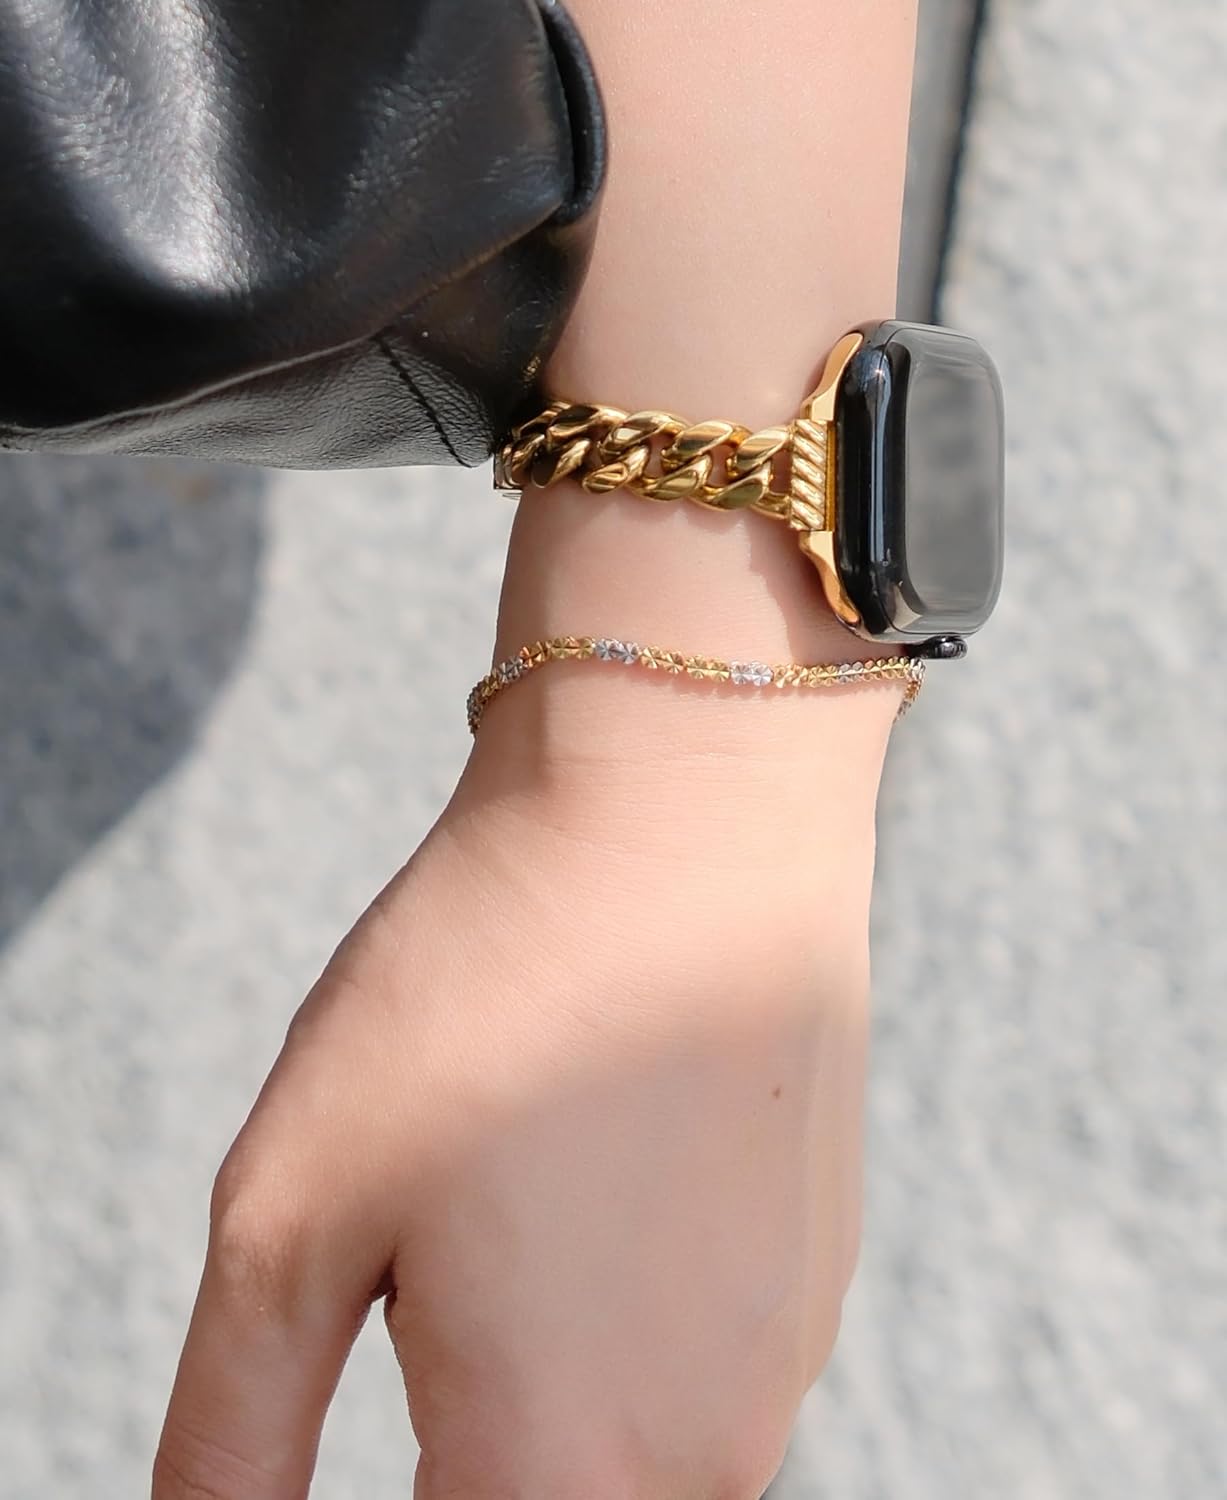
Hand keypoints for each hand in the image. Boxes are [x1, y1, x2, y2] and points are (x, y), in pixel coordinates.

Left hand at [152, 697, 880, 1498]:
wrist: (685, 825)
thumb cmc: (481, 1001)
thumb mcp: (288, 1217)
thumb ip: (231, 1442)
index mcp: (562, 1474)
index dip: (398, 1474)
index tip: (399, 1325)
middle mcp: (705, 1461)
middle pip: (535, 1497)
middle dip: (459, 1427)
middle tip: (437, 1251)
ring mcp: (781, 1366)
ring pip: (618, 1434)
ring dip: (549, 1358)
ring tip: (526, 1180)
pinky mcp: (816, 1277)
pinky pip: (693, 1351)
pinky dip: (632, 1294)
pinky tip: (613, 1153)